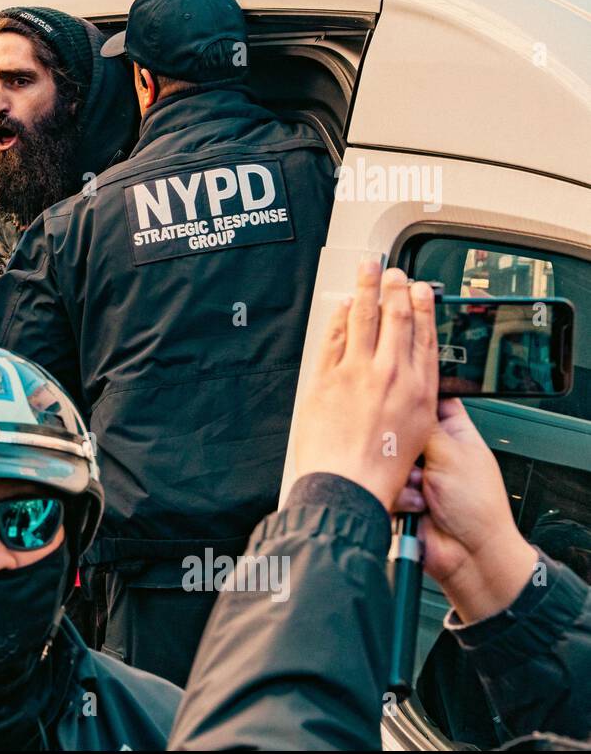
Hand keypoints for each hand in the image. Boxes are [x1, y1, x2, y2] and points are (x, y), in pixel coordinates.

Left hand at [292, 263, 438, 511]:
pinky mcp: (328, 378)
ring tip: (368, 269)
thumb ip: (416, 401)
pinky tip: (344, 305)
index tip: (422, 290)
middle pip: (397, 319)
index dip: (424, 308)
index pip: (424, 336)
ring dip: (367, 289)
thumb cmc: (381, 469)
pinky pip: (335, 338)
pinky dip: (341, 317)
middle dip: (396, 289)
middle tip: (395, 271)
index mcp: (418, 389)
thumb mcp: (418, 433)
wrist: (348, 484)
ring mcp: (357, 373)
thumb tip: (412, 382)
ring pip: (365, 318)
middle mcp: (390, 375)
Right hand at [394, 398, 535, 622]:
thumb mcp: (452, 453)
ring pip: (387, 458)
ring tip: (423, 490)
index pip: (431, 400)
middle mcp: (433, 451)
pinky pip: (382, 485)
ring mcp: (414, 474)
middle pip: (401, 430)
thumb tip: (403, 397)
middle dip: (403, 446)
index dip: (415, 398)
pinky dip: (398, 496)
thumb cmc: (477, 507)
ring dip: (403, 476)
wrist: (468, 554)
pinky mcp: (398, 495)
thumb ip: (423, 425)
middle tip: (414, 457)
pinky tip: (417, 506)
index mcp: (454, 432)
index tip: (399, 398)